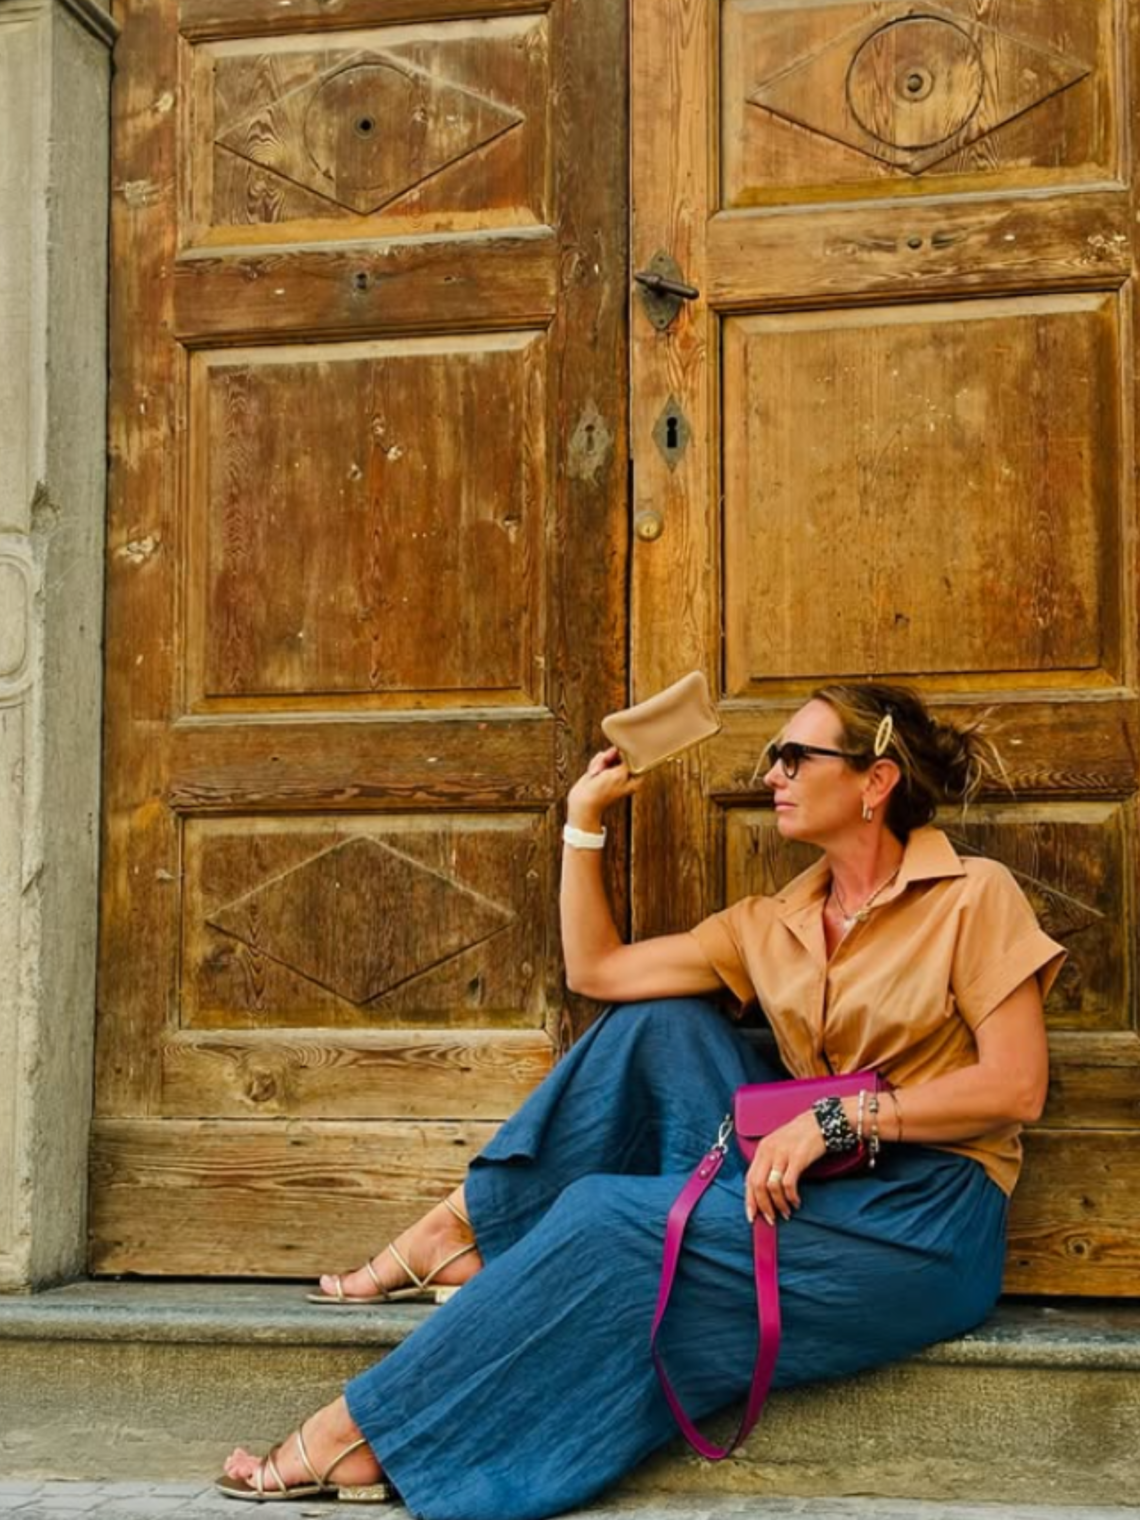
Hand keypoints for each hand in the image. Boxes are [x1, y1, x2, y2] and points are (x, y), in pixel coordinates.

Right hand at [566, 747, 640, 829]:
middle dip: (610, 757)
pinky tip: (593, 773)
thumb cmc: (602, 791)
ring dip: (601, 761)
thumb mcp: (619, 774)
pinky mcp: (604, 770)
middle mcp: (626, 775)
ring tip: (596, 773)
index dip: (628, 754)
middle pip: (622, 755)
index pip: (637, 760)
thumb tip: (626, 750)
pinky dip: (595, 763)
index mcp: (635, 780)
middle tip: (604, 765)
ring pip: (610, 755)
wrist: (583, 801)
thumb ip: (626, 760)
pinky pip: (601, 758)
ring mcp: (614, 772)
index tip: (620, 754)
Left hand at [744, 1110, 826, 1225]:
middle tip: (771, 1219)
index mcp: (762, 1149)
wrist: (820, 1122)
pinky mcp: (798, 1158)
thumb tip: (764, 1189)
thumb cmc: (800, 1135)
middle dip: (763, 1206)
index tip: (752, 1215)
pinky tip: (796, 1202)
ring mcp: (783, 1154)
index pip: (749, 1178)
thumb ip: (769, 1162)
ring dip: (778, 1204)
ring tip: (786, 1212)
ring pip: (772, 1187)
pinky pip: (789, 1184)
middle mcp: (769, 1150)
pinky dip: (791, 1197)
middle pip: (757, 1184)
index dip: (749, 1199)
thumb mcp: (779, 1145)